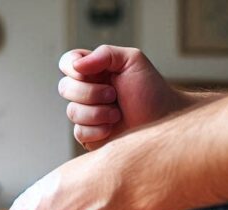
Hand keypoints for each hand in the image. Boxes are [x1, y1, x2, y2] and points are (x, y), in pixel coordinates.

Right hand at [59, 46, 190, 149]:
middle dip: (90, 92)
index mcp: (95, 70)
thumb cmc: (151, 91)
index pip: (67, 62)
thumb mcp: (132, 60)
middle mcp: (87, 91)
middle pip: (65, 88)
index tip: (89, 72)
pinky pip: (79, 132)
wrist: (162, 121)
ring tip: (117, 114)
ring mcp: (86, 114)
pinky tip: (112, 128)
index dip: (72, 67)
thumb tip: (76, 65)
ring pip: (72, 112)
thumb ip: (105, 54)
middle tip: (113, 94)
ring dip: (97, 113)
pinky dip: (97, 129)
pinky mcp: (89, 136)